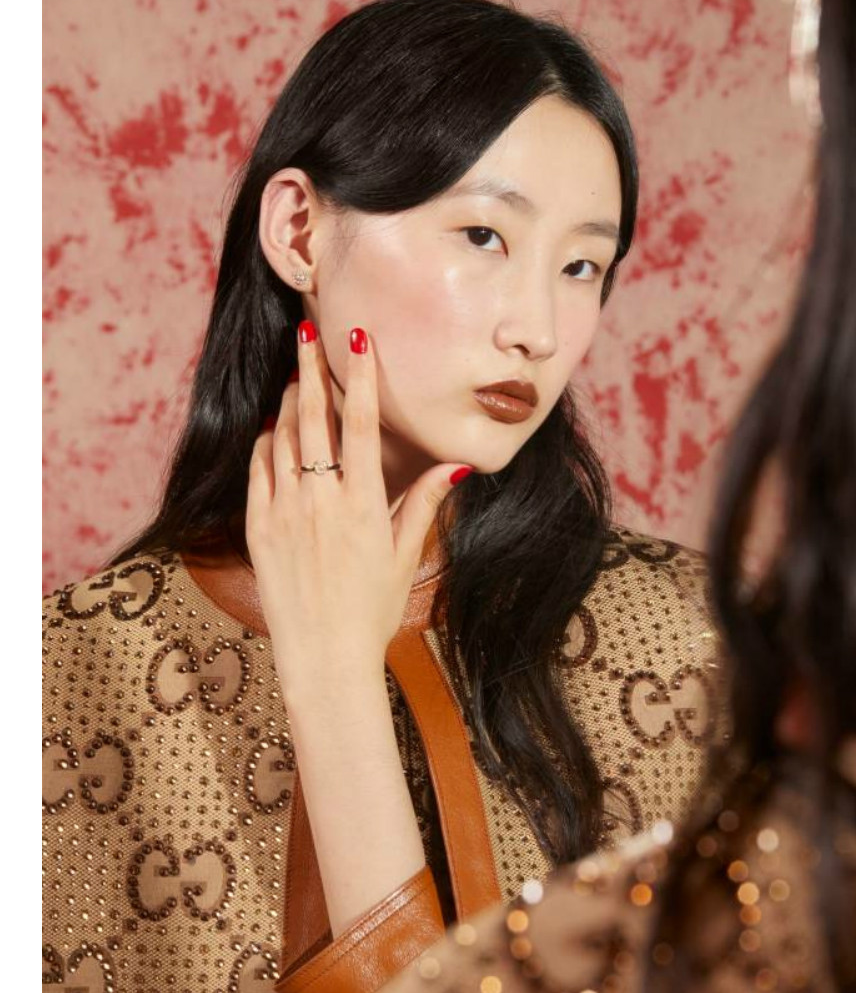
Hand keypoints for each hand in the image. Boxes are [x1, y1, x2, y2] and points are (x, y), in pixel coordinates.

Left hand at [246, 321, 470, 692]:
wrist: (323, 659)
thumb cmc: (371, 611)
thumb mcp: (406, 556)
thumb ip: (426, 504)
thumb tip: (459, 466)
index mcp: (363, 503)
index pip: (363, 424)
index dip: (360, 377)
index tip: (358, 340)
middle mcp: (321, 500)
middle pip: (313, 417)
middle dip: (311, 370)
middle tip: (309, 333)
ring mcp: (284, 512)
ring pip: (282, 438)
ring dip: (288, 402)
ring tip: (295, 374)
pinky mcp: (258, 529)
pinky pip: (259, 470)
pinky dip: (266, 443)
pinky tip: (272, 429)